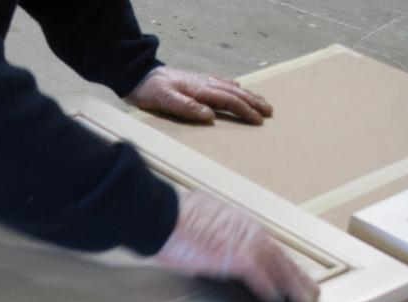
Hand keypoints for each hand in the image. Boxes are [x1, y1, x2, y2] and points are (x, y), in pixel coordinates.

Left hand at [126, 66, 272, 124]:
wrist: (137, 75)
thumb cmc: (149, 90)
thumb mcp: (164, 101)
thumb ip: (186, 108)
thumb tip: (210, 117)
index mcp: (199, 90)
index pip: (228, 101)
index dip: (245, 111)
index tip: (258, 120)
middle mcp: (204, 83)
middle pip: (235, 93)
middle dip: (253, 102)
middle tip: (270, 112)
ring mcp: (200, 81)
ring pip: (230, 87)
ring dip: (247, 95)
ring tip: (261, 102)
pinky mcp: (195, 80)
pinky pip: (220, 82)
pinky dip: (232, 86)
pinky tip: (237, 87)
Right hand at [157, 191, 319, 301]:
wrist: (163, 216)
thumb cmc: (172, 217)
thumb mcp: (197, 219)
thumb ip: (210, 232)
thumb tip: (207, 243)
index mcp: (237, 221)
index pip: (266, 243)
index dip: (279, 258)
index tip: (288, 268)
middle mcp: (246, 230)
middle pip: (279, 255)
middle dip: (296, 273)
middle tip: (309, 288)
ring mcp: (244, 244)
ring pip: (278, 266)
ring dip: (293, 284)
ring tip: (305, 298)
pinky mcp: (238, 259)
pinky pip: (261, 278)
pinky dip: (270, 290)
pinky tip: (277, 301)